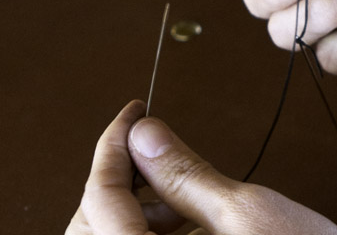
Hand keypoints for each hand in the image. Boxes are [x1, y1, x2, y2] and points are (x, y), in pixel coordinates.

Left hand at [66, 100, 336, 234]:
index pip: (100, 200)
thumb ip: (185, 174)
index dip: (113, 145)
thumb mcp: (246, 211)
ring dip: (136, 211)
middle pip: (91, 226)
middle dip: (121, 180)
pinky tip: (187, 221)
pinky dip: (150, 234)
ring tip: (183, 195)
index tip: (133, 113)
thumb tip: (144, 135)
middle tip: (158, 151)